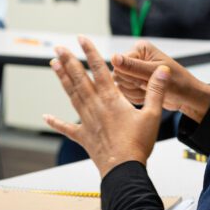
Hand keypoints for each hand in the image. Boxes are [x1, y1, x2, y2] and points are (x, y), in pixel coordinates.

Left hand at [43, 36, 167, 176]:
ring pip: (72, 96)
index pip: (99, 69)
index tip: (81, 39)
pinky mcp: (83, 137)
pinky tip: (46, 117)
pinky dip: (56, 122)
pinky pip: (67, 128)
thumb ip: (156, 90)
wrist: (124, 170)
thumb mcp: (152, 114)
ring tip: (53, 66)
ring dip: (62, 80)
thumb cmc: (138, 144)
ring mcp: (87, 122)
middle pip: (79, 79)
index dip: (90, 52)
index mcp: (111, 100)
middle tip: (58, 48)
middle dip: (68, 61)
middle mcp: (95, 107)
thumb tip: (162, 71)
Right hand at [112, 41, 209, 123]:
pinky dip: (136, 98)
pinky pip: (125, 94)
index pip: (118, 64)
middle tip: (149, 87)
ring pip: (120, 86)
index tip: (145, 80)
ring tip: (151, 92)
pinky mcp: (134, 83)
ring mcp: (134, 71)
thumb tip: (114, 57)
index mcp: (139, 49)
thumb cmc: (178, 82)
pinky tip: (149, 96)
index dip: (129, 76)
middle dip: (133, 85)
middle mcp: (134, 58)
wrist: (188, 97)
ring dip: (135, 93)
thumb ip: (132, 67)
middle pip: (117, 76)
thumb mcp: (155, 74)